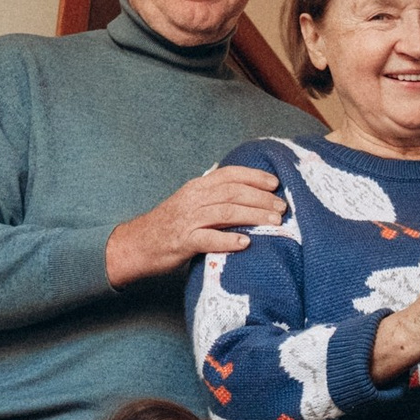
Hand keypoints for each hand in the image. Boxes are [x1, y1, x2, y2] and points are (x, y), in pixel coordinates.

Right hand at [105, 167, 286, 287]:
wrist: (136, 244)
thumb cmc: (169, 226)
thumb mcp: (191, 203)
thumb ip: (214, 196)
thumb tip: (247, 194)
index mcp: (197, 187)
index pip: (229, 174)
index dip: (254, 176)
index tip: (275, 183)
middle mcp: (193, 199)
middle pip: (233, 193)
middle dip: (261, 198)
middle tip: (282, 207)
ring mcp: (187, 220)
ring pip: (226, 213)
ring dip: (253, 216)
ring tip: (274, 222)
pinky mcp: (182, 242)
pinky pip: (208, 239)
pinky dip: (227, 240)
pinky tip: (245, 243)